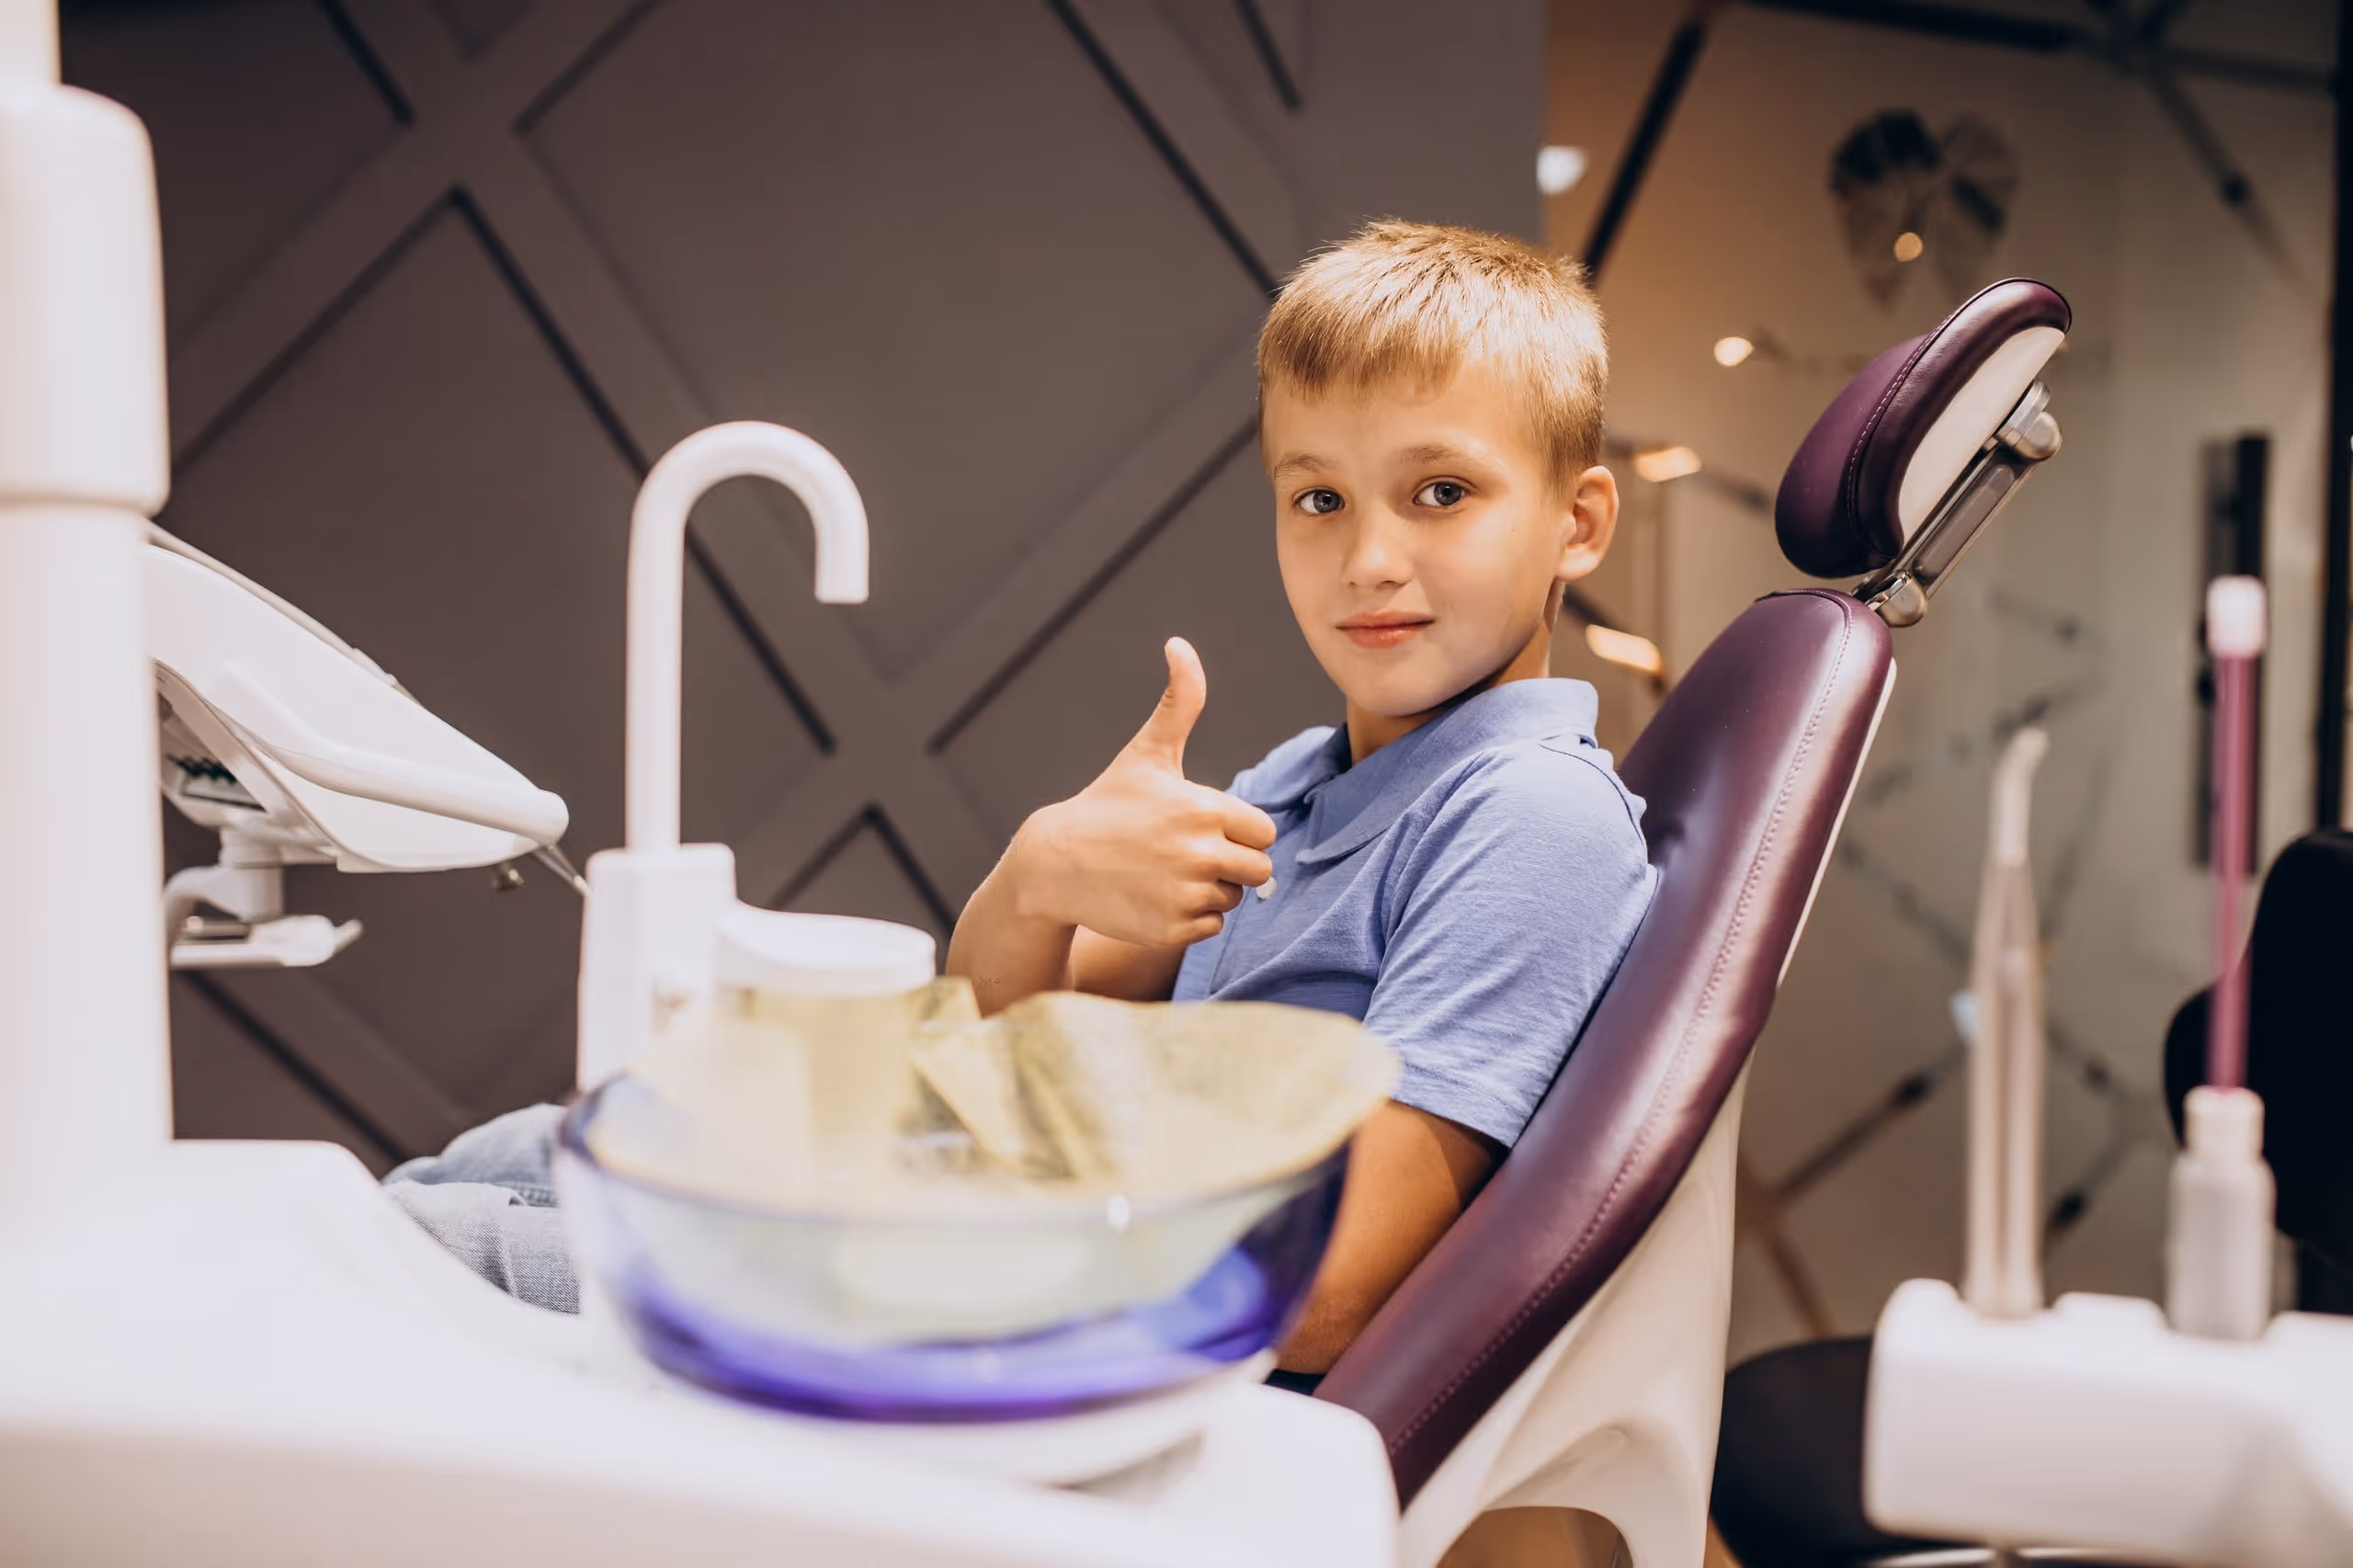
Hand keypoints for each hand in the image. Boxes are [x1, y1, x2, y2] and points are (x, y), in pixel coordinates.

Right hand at [1014, 638, 1277, 947]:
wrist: (1054, 864)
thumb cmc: (1107, 804)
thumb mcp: (1147, 754)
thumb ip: (1180, 701)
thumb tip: (1179, 643)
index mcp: (1203, 809)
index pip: (1263, 832)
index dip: (1236, 830)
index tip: (1200, 825)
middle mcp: (1198, 854)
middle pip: (1258, 870)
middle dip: (1230, 863)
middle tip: (1185, 854)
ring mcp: (1185, 895)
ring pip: (1233, 900)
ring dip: (1210, 891)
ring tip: (1164, 874)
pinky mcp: (1172, 930)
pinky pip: (1211, 928)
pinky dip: (1189, 919)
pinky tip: (1155, 899)